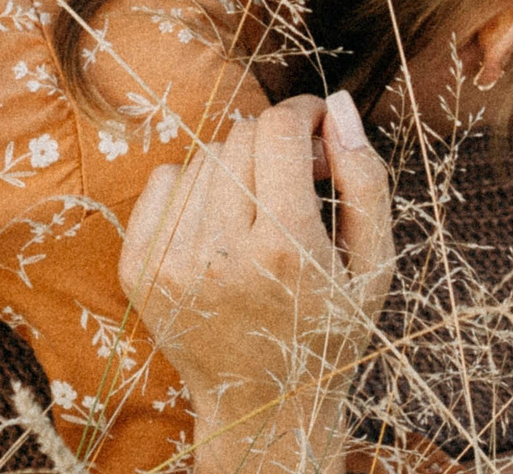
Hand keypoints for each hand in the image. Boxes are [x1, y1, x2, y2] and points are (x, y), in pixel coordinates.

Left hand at [121, 92, 393, 472]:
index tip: (316, 123)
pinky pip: (164, 180)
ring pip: (203, 157)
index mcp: (285, 250)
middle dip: (273, 143)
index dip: (303, 112)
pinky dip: (193, 189)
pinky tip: (220, 225)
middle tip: (295, 174)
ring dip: (235, 168)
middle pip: (240, 138)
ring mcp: (172, 262)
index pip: (279, 130)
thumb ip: (364, 180)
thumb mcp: (373, 264)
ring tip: (259, 211)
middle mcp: (221, 254)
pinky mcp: (139, 268)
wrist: (265, 406)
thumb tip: (338, 105)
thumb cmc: (330, 329)